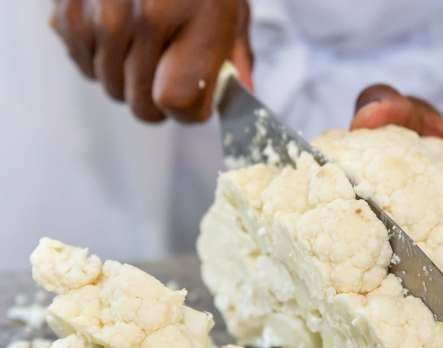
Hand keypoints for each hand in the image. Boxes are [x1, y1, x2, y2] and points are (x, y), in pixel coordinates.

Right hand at [49, 0, 252, 122]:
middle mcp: (145, 18)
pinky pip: (84, 66)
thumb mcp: (232, 10)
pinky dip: (99, 58)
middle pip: (143, 105)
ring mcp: (102, 14)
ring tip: (143, 44)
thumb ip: (236, 59)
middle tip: (168, 72)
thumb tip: (242, 100)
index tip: (195, 100)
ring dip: (128, 78)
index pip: (177, 102)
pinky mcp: (68, 11)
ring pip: (112, 87)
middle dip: (159, 100)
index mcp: (196, 21)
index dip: (188, 110)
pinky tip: (117, 31)